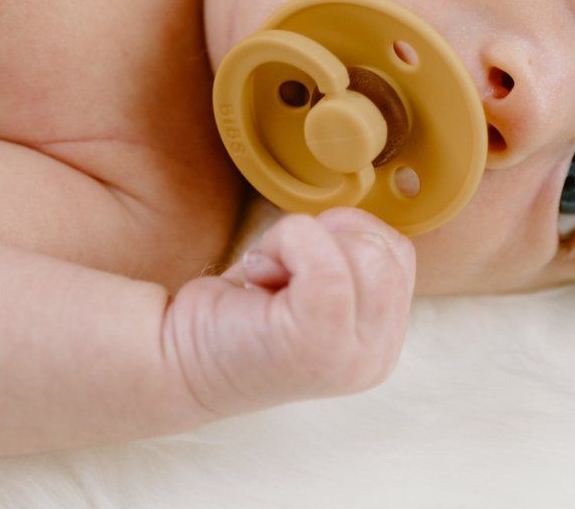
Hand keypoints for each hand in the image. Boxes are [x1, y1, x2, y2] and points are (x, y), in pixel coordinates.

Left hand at [162, 208, 415, 420]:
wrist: (177, 359)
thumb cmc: (240, 313)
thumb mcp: (315, 284)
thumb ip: (350, 261)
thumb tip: (355, 216)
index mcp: (380, 342)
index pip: (398, 255)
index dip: (348, 236)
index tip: (300, 262)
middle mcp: (375, 357)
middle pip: (386, 249)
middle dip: (327, 236)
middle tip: (279, 271)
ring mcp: (350, 355)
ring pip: (362, 250)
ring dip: (300, 240)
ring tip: (267, 277)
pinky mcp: (316, 341)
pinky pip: (322, 256)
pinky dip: (284, 243)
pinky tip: (255, 275)